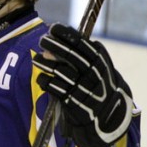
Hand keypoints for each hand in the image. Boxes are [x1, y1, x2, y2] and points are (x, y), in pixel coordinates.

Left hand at [32, 23, 133, 146]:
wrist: (109, 119)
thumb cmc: (99, 87)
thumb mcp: (100, 69)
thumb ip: (83, 56)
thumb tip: (57, 43)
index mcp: (101, 63)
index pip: (82, 44)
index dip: (66, 34)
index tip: (54, 27)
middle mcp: (94, 75)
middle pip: (70, 56)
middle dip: (54, 45)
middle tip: (42, 39)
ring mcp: (84, 89)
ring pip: (60, 71)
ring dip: (46, 63)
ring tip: (37, 58)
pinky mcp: (74, 103)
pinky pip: (55, 89)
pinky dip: (45, 81)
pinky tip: (42, 77)